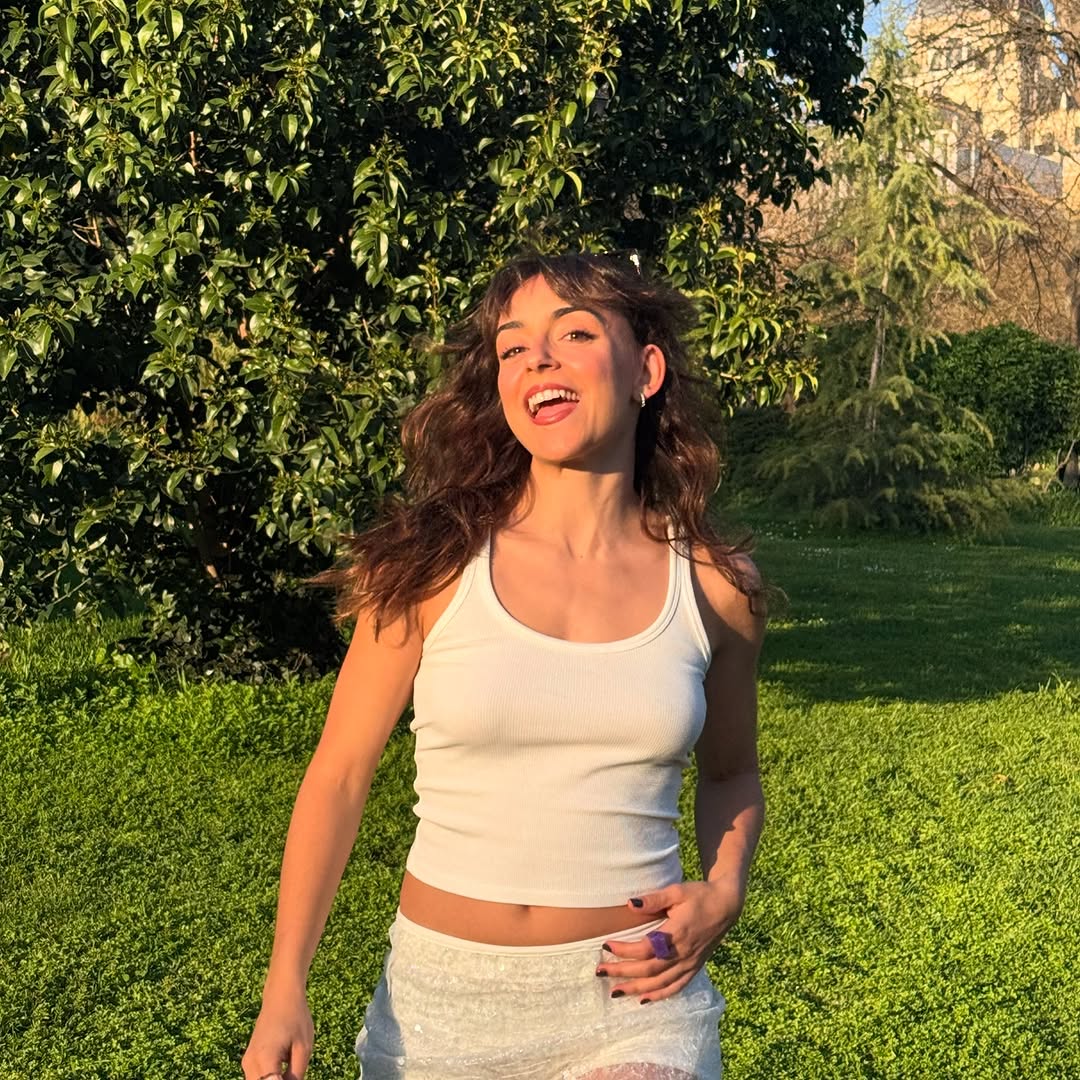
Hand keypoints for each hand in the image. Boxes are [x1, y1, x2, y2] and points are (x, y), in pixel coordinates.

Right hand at [241, 988, 313, 1079]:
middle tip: (294, 1074)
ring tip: (290, 1072)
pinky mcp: (249, 1060)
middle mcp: (250, 1063)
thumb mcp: (303, 1048)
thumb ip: (297, 1075)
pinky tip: (283, 1073)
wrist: (281, 996)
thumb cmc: (296, 1018)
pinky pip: (258, 1078)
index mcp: (264, 1059)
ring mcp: (247, 1062)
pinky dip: (269, 1078)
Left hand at [595, 878, 744, 1003]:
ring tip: (615, 992)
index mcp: (677, 933)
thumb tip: (630, 904)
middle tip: (600, 972)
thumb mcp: (677, 891)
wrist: (726, 906)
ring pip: (660, 983)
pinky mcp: (694, 967)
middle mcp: (683, 953)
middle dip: (623, 972)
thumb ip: (654, 900)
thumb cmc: (700, 895)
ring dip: (636, 989)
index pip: (646, 948)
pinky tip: (644, 999)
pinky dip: (659, 995)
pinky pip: (676, 987)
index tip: (606, 946)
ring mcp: (690, 963)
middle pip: (649, 969)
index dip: (625, 951)